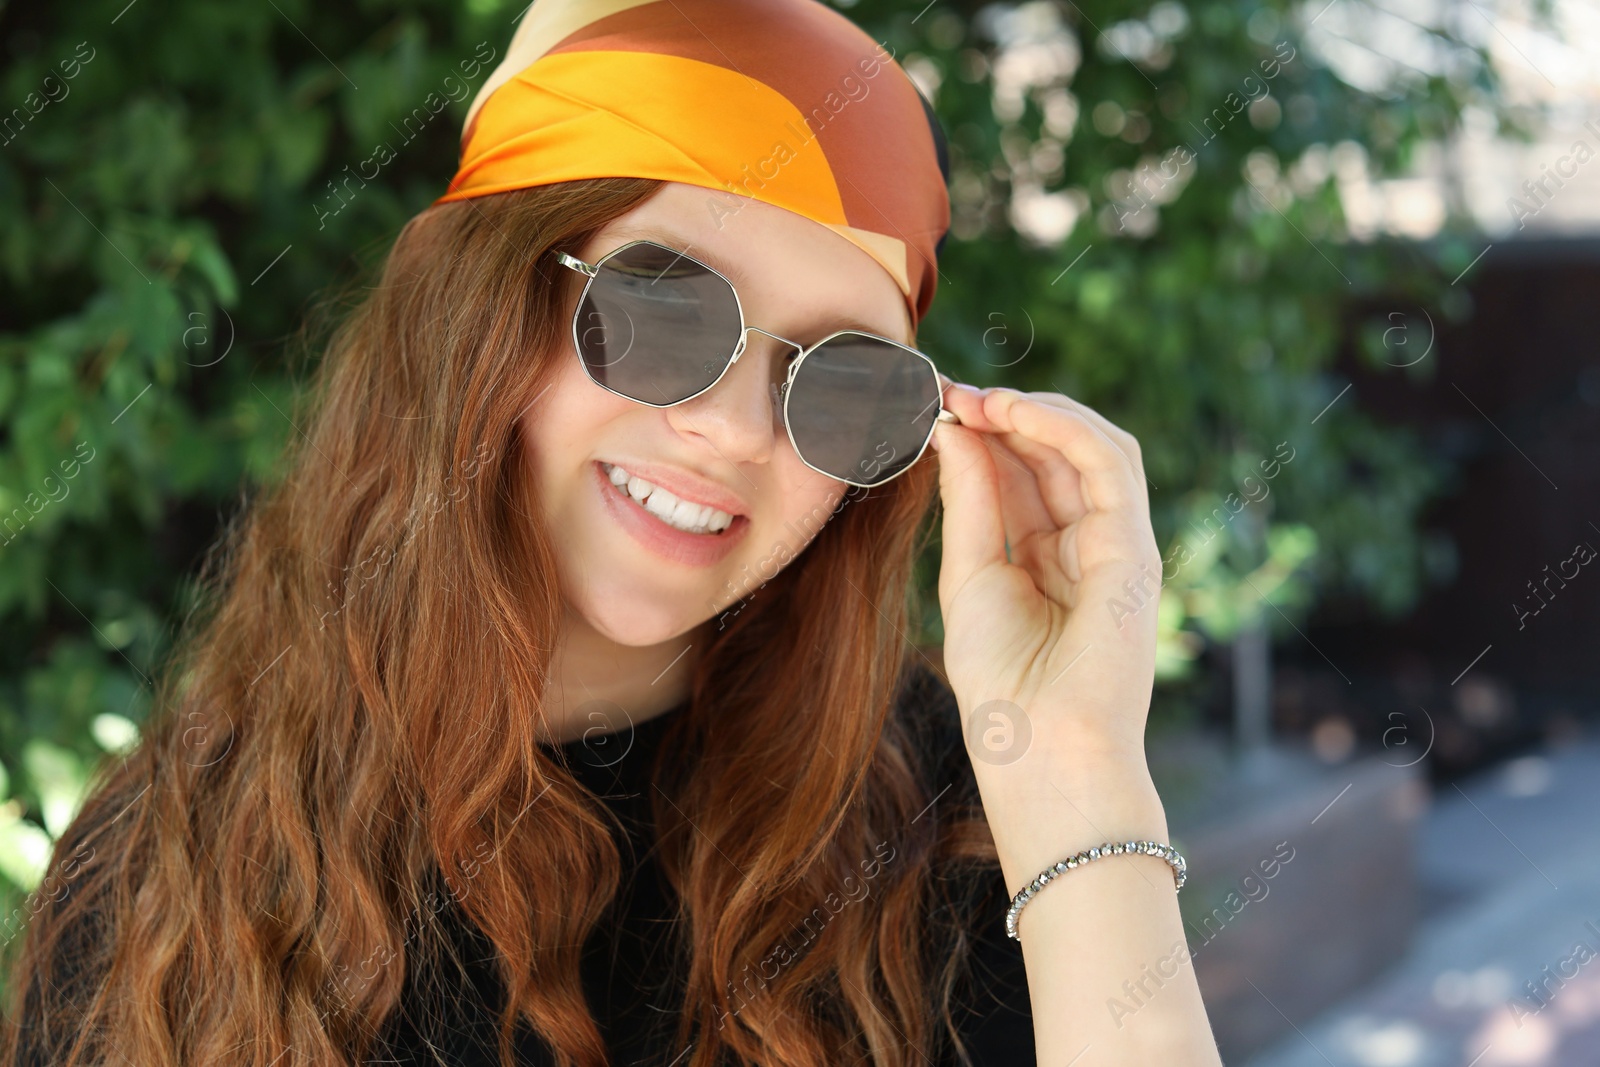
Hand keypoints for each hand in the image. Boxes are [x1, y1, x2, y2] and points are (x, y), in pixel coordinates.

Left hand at [931, 382, 1161, 769]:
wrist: (1040, 750)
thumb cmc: (1000, 685)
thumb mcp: (969, 576)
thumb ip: (970, 501)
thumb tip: (955, 430)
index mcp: (1045, 558)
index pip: (1021, 473)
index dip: (984, 433)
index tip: (936, 403)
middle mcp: (1085, 545)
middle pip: (1055, 453)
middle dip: (1004, 414)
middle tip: (950, 391)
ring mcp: (1116, 544)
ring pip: (1092, 447)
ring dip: (1036, 411)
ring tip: (978, 397)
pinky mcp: (1135, 547)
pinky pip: (1109, 464)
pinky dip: (1063, 426)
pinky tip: (1013, 410)